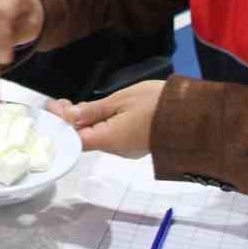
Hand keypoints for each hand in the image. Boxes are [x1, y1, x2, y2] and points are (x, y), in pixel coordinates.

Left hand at [46, 80, 165, 158]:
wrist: (193, 115)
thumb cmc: (157, 103)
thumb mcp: (121, 100)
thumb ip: (94, 109)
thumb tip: (69, 116)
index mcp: (109, 140)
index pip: (75, 140)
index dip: (61, 125)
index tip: (53, 107)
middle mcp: (116, 149)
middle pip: (84, 139)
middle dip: (70, 122)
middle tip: (62, 102)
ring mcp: (126, 148)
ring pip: (97, 137)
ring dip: (84, 122)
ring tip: (75, 104)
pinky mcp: (135, 143)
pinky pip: (110, 135)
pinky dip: (99, 124)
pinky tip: (95, 110)